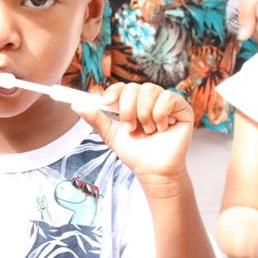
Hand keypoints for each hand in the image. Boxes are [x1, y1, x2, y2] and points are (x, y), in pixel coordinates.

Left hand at [72, 82, 193, 179]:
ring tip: (147, 130)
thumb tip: (76, 105)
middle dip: (128, 109)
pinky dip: (161, 114)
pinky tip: (162, 128)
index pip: (122, 87)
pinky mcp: (182, 109)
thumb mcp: (111, 135)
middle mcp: (149, 100)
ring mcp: (166, 102)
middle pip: (134, 87)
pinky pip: (168, 98)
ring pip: (150, 90)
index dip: (113, 91)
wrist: (153, 171)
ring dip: (144, 113)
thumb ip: (96, 119)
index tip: (106, 103)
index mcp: (133, 103)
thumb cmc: (135, 153)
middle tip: (130, 128)